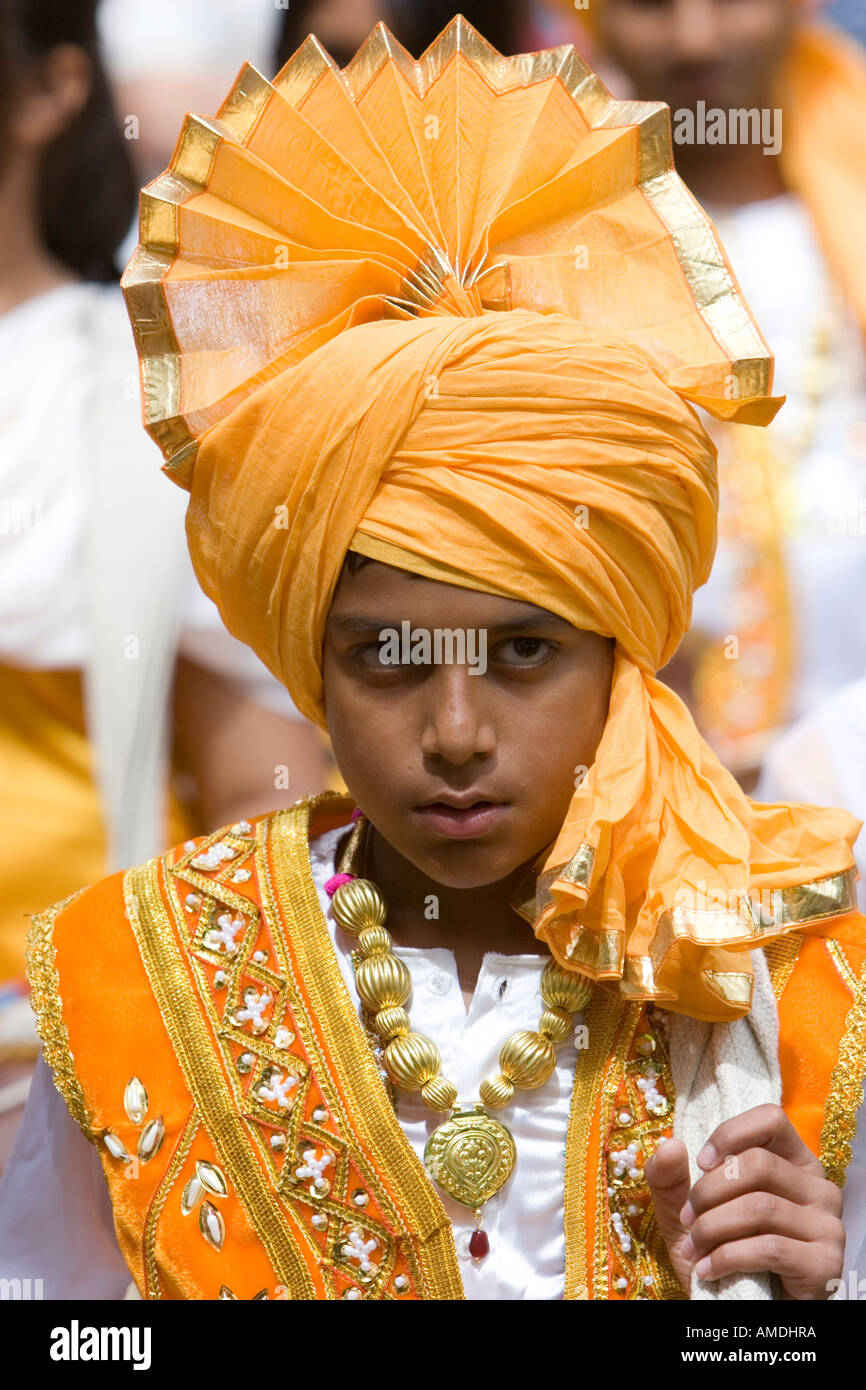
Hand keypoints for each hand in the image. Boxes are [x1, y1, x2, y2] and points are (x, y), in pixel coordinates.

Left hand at [645, 1104, 844, 1299]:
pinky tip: (709, 1270)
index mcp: (793, 1161)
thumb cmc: (722, 1252)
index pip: (771, 1119)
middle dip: (709, 1192)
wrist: (744, 1309)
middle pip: (758, 1164)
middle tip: (688, 1219)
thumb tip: (671, 1144)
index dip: (731, 1134)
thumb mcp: (685, 1212)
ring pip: (760, 1207)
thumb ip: (670, 1178)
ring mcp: (828, 1224)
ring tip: (695, 1249)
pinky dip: (728, 1257)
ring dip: (713, 1228)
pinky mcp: (826, 1262)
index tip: (700, 1162)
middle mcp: (818, 1186)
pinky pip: (769, 1248)